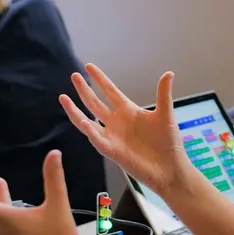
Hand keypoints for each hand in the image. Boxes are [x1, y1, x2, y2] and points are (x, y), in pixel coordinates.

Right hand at [60, 64, 190, 196]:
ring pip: (88, 121)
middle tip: (74, 76)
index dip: (100, 79)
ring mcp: (113, 136)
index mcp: (129, 111)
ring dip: (75, 110)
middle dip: (84, 90)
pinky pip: (98, 140)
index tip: (89, 66)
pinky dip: (90, 131)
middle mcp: (117, 122)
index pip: (110, 91)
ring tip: (63, 98)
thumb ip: (163, 94)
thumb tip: (168, 73)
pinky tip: (83, 122)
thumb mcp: (166, 115)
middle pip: (95, 103)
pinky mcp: (112, 151)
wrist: (170, 168)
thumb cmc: (168, 143)